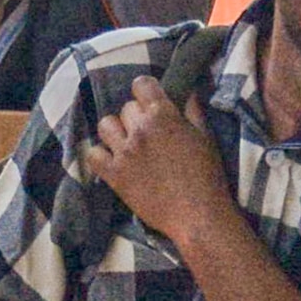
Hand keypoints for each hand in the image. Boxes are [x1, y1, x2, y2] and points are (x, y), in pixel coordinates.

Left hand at [82, 72, 234, 244]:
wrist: (197, 216)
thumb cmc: (207, 176)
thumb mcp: (205, 137)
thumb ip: (192, 110)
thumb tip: (185, 90)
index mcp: (163, 116)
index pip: (141, 84)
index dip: (146, 91)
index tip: (151, 102)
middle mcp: (140, 130)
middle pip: (126, 108)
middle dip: (137, 116)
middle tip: (149, 134)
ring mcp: (124, 153)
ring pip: (105, 125)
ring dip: (116, 131)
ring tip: (128, 144)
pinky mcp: (114, 175)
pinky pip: (93, 155)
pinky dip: (101, 156)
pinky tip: (114, 161)